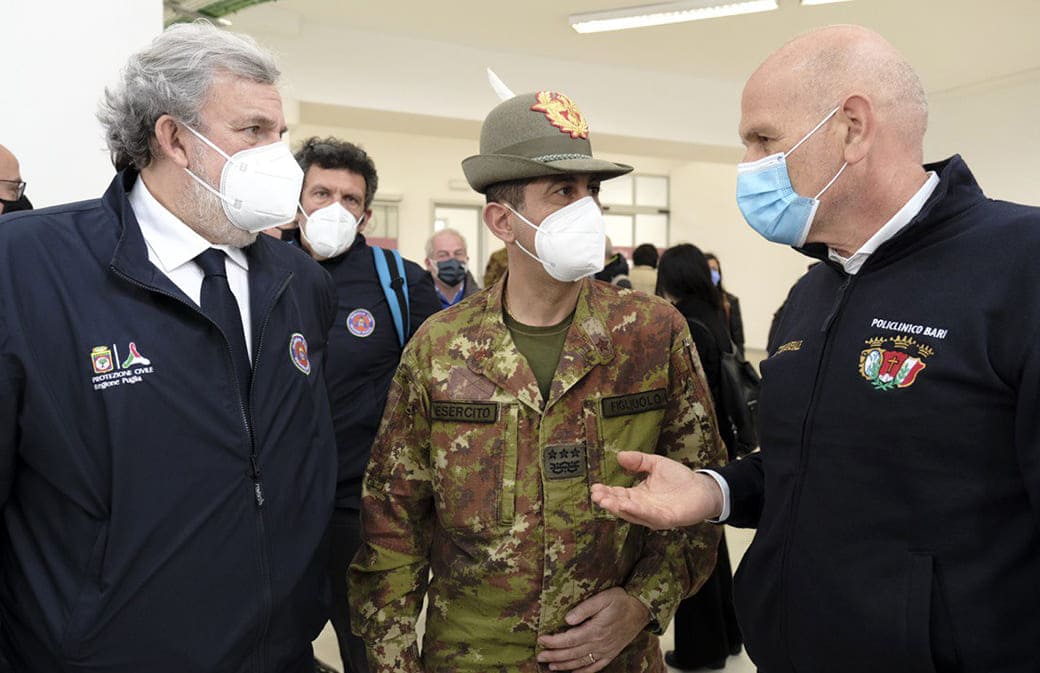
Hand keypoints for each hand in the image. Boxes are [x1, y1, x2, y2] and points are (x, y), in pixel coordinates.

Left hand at [536, 587, 649, 671]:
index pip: (568, 639)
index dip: (553, 642)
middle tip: (539, 656)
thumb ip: (584, 609)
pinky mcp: (611, 653)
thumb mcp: (603, 598)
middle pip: (571, 653)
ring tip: (551, 666)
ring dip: (564, 665)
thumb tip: (567, 620)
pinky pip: (595, 667)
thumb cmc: (621, 601)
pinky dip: (583, 672)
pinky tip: (573, 672)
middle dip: (553, 655)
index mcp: (595, 630)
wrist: (641, 609)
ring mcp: (606, 651)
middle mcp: (599, 644)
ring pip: (581, 662)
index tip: (540, 640)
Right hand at [590, 451, 722, 528]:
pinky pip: (649, 516)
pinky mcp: (666, 519)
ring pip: (631, 513)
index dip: (606, 491)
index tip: (594, 487)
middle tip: (595, 495)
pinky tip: (626, 505)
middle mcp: (643, 508)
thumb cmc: (680, 478)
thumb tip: (620, 455)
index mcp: (639, 495)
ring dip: (618, 507)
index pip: (619, 494)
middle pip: (621, 506)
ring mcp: (653, 515)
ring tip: (604, 501)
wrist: (704, 488)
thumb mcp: (656, 464)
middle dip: (607, 501)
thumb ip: (639, 461)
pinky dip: (637, 511)